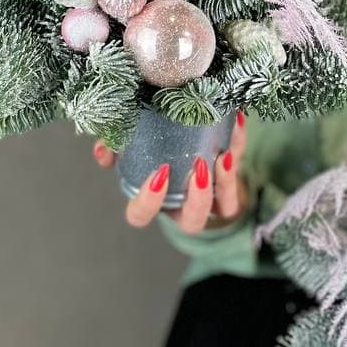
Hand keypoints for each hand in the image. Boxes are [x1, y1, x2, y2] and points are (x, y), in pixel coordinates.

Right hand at [92, 111, 249, 234]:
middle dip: (196, 200)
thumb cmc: (157, 146)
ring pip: (223, 208)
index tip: (158, 174)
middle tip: (198, 168)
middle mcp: (183, 206)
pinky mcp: (234, 180)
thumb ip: (114, 145)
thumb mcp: (131, 143)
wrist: (192, 138)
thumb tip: (103, 150)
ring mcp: (212, 199)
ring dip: (224, 183)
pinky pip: (243, 168)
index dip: (148, 202)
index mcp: (155, 199)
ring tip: (222, 155)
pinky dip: (239, 148)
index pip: (141, 215)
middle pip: (190, 223)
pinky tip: (236, 123)